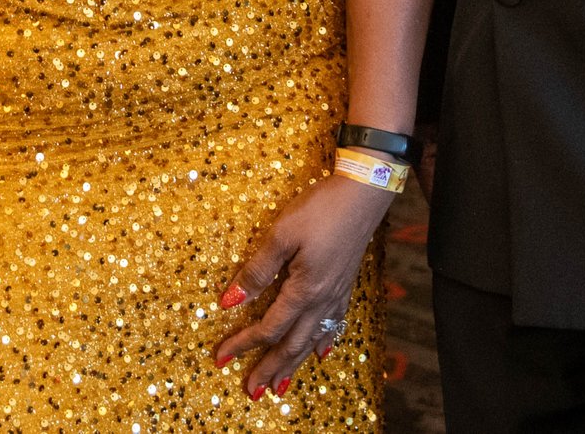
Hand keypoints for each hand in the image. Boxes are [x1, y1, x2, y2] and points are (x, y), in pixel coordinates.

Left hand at [213, 174, 390, 399]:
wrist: (363, 194)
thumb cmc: (319, 209)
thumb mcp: (281, 235)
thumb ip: (257, 271)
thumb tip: (230, 302)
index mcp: (304, 290)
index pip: (268, 328)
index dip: (243, 344)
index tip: (221, 357)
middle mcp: (322, 300)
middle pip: (292, 344)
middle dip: (270, 369)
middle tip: (252, 391)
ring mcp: (337, 294)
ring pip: (313, 340)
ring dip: (294, 364)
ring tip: (280, 386)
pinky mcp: (346, 285)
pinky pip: (333, 325)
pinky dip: (323, 343)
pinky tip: (320, 352)